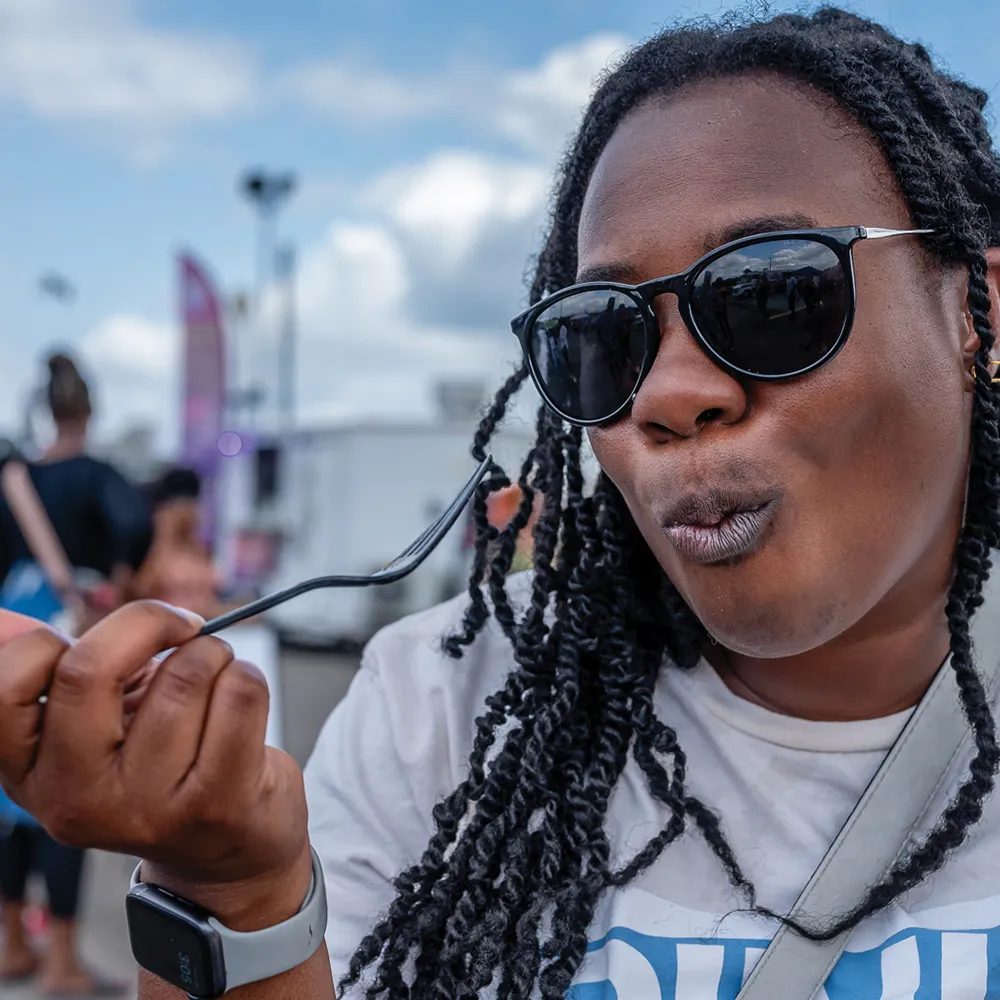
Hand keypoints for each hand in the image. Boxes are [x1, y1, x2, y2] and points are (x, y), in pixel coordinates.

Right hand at [0, 601, 311, 929]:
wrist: (227, 857)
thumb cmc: (159, 769)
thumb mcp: (91, 731)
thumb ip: (53, 674)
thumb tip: (3, 621)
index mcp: (31, 773)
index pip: (9, 684)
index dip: (56, 638)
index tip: (107, 638)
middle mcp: (77, 798)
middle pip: (88, 669)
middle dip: (147, 622)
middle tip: (179, 628)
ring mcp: (147, 807)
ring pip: (185, 671)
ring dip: (213, 654)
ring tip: (214, 682)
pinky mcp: (217, 803)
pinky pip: (240, 691)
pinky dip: (247, 677)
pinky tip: (239, 704)